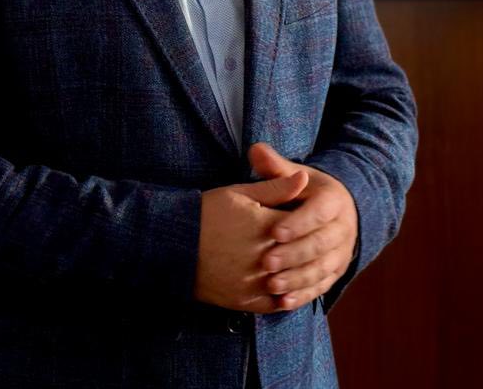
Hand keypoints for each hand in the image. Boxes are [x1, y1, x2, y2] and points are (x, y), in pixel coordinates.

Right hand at [194, 169, 307, 312]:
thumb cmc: (207, 213)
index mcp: (266, 228)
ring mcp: (255, 282)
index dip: (309, 222)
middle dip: (306, 248)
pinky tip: (285, 285)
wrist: (173, 243)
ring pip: (291, 282)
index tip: (309, 219)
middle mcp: (265, 258)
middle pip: (300, 256)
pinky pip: (276, 303)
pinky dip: (285, 295)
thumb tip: (305, 178)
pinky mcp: (245, 300)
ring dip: (298, 274)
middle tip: (308, 242)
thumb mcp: (240, 193)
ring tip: (298, 264)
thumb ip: (275, 188)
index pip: (305, 226)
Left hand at [248, 142, 358, 310]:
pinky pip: (321, 286)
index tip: (273, 232)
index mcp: (334, 201)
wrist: (336, 212)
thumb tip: (256, 149)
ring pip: (321, 269)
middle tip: (266, 262)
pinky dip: (302, 296)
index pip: (319, 212)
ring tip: (270, 285)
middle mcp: (343, 229)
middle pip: (321, 244)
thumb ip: (276, 167)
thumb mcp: (296, 176)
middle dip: (294, 254)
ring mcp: (342, 253)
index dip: (298, 223)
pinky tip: (282, 303)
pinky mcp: (336, 273)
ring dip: (296, 279)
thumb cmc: (307, 191)